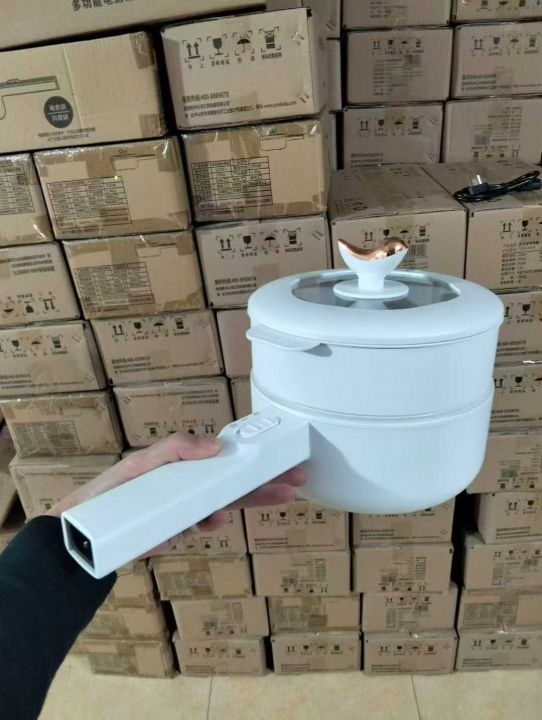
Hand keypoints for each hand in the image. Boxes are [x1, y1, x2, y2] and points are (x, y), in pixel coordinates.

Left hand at [47, 432, 306, 556]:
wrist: (80, 533)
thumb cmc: (111, 491)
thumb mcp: (142, 463)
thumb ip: (176, 449)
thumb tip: (216, 446)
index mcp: (187, 470)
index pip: (228, 463)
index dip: (255, 462)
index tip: (284, 458)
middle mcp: (191, 492)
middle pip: (235, 487)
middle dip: (267, 485)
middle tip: (297, 481)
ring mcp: (186, 515)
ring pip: (225, 507)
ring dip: (250, 501)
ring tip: (277, 495)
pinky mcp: (177, 535)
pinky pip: (199, 528)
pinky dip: (210, 521)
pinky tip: (214, 517)